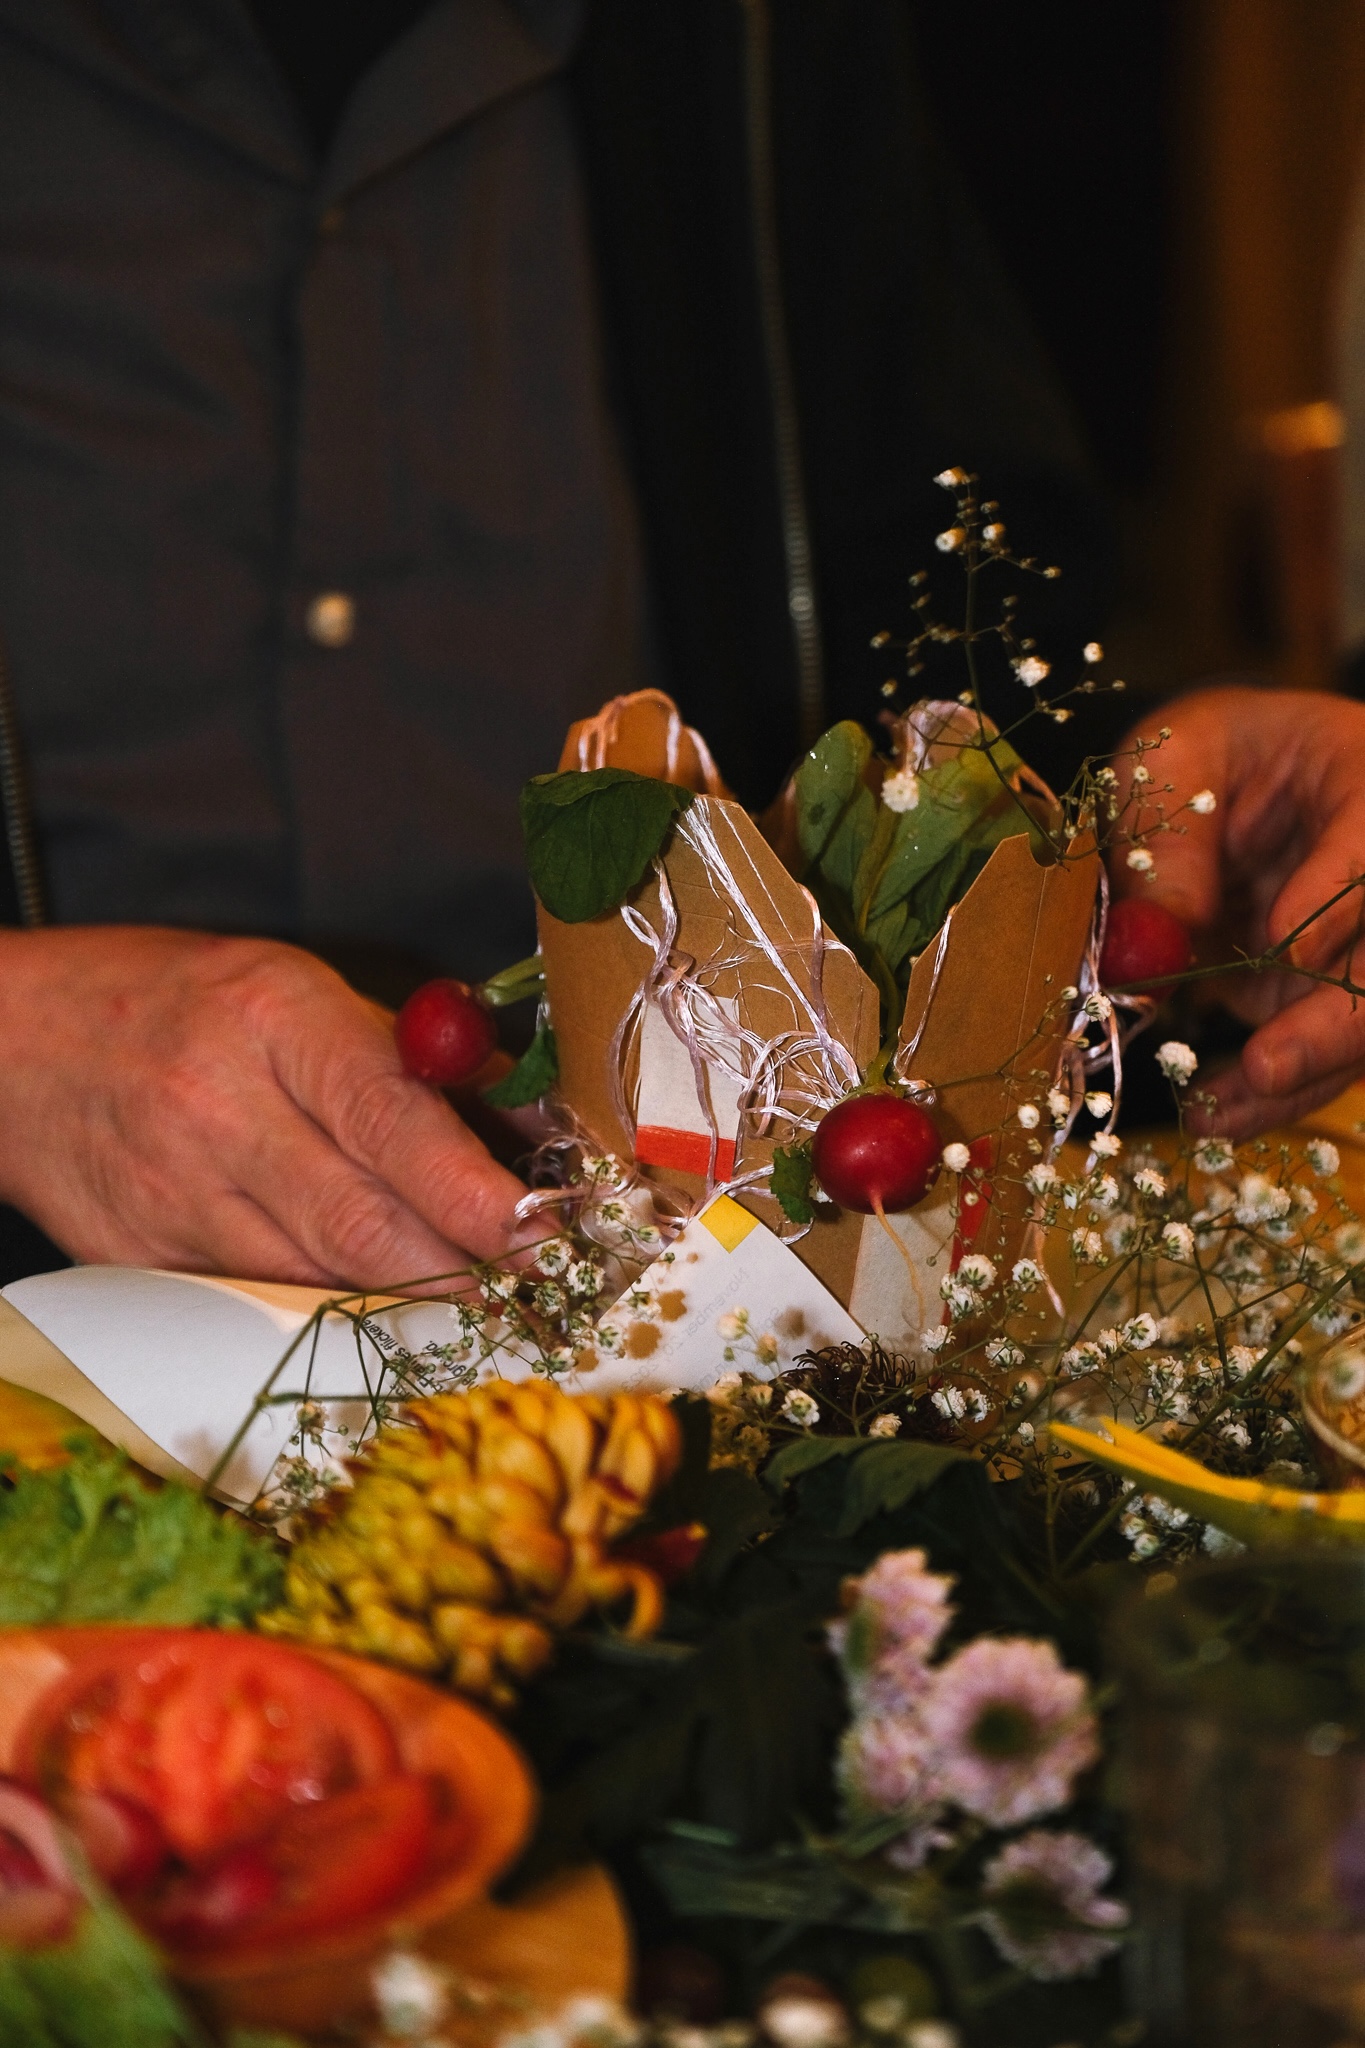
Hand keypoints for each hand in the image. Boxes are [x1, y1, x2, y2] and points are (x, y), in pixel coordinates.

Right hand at [0, 927, 540, 1284]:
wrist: (15, 1043)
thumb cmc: (182, 1003)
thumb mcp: (299, 992)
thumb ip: (413, 1062)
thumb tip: (532, 1125)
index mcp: (275, 1016)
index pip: (392, 1120)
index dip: (477, 1191)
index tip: (543, 1229)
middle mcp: (219, 1106)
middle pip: (364, 1222)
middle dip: (464, 1266)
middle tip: (533, 1282)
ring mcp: (172, 1192)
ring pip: (319, 1279)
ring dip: (408, 1295)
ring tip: (472, 1291)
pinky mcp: (141, 1258)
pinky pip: (262, 1299)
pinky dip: (330, 1305)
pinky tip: (371, 1296)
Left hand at [1112, 685, 1364, 1137]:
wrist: (1229, 782)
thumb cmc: (1207, 755)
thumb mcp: (1171, 762)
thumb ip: (1166, 839)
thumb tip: (1156, 936)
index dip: (1337, 895)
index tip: (1287, 943)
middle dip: (1335, 1024)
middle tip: (1266, 1064)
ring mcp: (1364, 941)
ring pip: (1364, 1024)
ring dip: (1299, 1077)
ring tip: (1215, 1112)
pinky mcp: (1331, 993)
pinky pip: (1321, 1055)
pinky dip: (1269, 1094)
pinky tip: (1214, 1114)